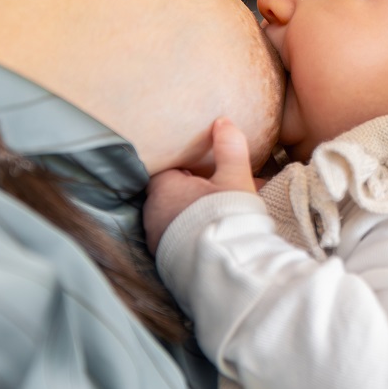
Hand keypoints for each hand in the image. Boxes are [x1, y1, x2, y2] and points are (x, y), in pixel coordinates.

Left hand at [144, 118, 257, 253]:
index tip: (204, 169)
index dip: (187, 168)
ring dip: (191, 213)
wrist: (225, 266)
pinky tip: (214, 234)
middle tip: (217, 191)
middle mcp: (152, 214)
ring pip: (173, 218)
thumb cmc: (227, 216)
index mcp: (164, 189)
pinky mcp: (165, 261)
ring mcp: (157, 240)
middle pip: (169, 194)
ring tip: (219, 213)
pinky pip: (177, 239)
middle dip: (191, 192)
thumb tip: (223, 122)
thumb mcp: (235, 177)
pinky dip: (192, 233)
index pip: (167, 170)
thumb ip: (229, 147)